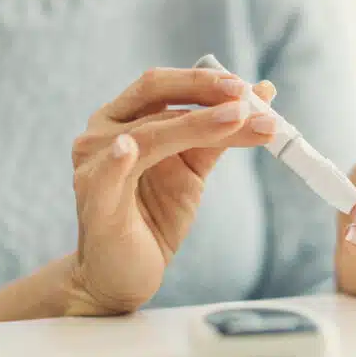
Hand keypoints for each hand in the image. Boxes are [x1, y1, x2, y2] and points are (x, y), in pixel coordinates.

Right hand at [66, 68, 276, 314]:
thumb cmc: (153, 218)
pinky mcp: (94, 201)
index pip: (163, 85)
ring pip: (148, 134)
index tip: (247, 87)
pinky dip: (118, 160)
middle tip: (244, 97)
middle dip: (203, 92)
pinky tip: (129, 149)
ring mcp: (93, 165)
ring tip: (237, 119)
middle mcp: (102, 133)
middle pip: (154, 96)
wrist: (123, 276)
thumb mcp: (192, 171)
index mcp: (123, 119)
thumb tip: (262, 97)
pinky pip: (106, 175)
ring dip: (196, 124)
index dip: (204, 80)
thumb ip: (219, 136)